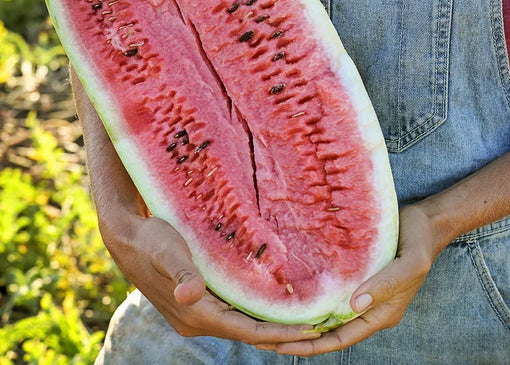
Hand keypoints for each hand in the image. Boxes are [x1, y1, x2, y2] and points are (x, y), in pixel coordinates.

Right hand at [105, 211, 321, 343]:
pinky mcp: (197, 302)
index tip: (312, 331)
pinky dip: (255, 313)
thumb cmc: (150, 241)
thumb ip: (181, 274)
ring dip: (271, 324)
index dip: (280, 333)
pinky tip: (271, 304)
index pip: (247, 331)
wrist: (128, 238)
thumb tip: (189, 296)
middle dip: (283, 334)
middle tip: (320, 329)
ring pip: (242, 324)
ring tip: (304, 318)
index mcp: (195, 314)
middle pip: (248, 333)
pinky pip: (233, 313)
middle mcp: (197, 320)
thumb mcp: (167, 252)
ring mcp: (196, 313)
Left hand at [266, 204, 435, 355]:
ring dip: (304, 317)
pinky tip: (294, 289)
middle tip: (266, 336)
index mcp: (382, 312)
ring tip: (273, 316)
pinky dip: (314, 294)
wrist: (424, 222)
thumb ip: (385, 285)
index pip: (343, 337)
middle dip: (301, 337)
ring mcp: (362, 290)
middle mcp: (368, 305)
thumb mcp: (409, 264)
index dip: (314, 345)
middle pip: (331, 330)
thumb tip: (355, 305)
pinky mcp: (356, 272)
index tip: (285, 345)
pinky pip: (332, 290)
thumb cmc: (420, 242)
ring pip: (329, 311)